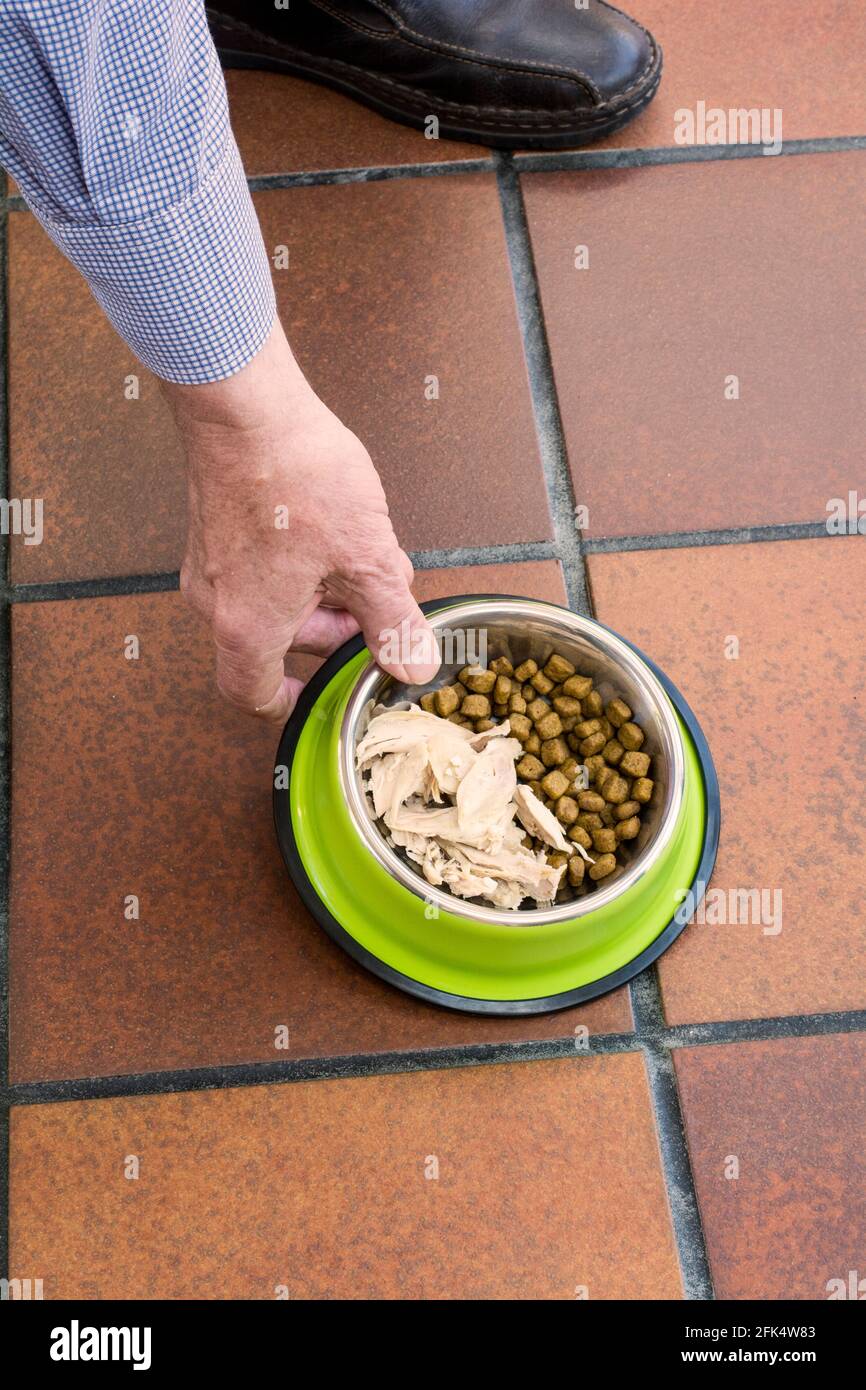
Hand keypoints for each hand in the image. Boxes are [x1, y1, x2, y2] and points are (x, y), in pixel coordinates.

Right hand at [161, 321, 440, 720]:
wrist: (246, 404)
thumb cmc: (296, 476)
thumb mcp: (368, 558)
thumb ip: (393, 621)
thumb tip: (413, 666)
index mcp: (248, 627)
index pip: (255, 695)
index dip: (292, 702)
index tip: (325, 693)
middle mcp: (216, 603)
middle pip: (277, 644)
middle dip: (334, 624)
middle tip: (375, 593)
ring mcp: (208, 564)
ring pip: (272, 602)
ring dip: (323, 588)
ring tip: (361, 549)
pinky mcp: (212, 529)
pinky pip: (258, 568)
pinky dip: (299, 562)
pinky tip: (335, 525)